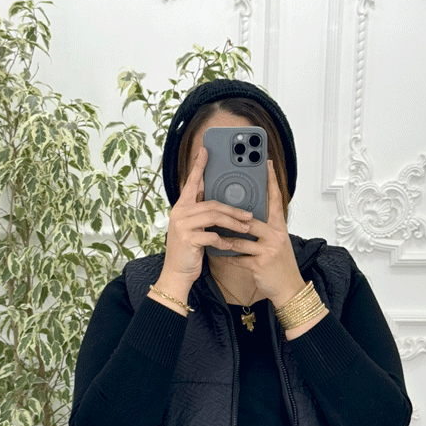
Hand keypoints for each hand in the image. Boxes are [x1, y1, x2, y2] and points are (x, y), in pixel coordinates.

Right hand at [161, 147, 253, 288]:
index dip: (199, 166)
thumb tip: (221, 205)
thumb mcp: (194, 230)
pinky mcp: (188, 239)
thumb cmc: (188, 252)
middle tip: (249, 214)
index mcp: (181, 208)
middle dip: (233, 209)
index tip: (206, 151)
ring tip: (246, 227)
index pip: (192, 183)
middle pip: (212, 203)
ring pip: (214, 216)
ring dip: (233, 222)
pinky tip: (231, 245)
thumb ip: (202, 215)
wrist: (176, 274)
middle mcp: (180, 213)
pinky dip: (224, 241)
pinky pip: (212, 236)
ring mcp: (182, 225)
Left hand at [219, 160, 305, 307]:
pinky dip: (226, 256)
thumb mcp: (277, 243)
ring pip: (240, 239)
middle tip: (217, 208)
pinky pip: (237, 257)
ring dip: (224, 238)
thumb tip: (246, 218)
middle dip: (233, 217)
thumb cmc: (280, 266)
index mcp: (279, 228)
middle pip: (250, 220)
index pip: (275, 200)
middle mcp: (275, 236)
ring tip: (211, 233)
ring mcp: (268, 250)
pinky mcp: (260, 264)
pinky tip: (217, 254)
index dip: (271, 181)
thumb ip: (265, 229)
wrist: (289, 289)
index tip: (265, 164)